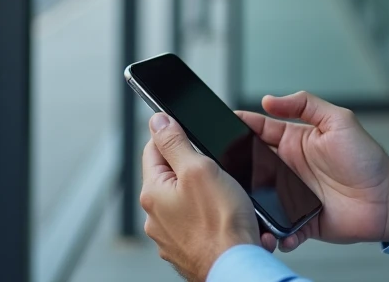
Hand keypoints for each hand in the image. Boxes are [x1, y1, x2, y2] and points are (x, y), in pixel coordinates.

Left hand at [140, 113, 264, 281]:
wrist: (236, 266)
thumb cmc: (221, 224)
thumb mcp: (199, 169)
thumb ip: (175, 142)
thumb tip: (157, 121)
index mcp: (153, 192)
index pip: (153, 149)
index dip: (174, 136)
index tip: (192, 136)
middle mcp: (155, 216)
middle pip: (171, 175)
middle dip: (194, 168)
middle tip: (218, 173)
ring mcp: (170, 236)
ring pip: (186, 200)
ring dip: (204, 195)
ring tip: (226, 200)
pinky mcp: (186, 249)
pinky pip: (197, 223)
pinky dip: (211, 218)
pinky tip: (226, 219)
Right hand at [238, 91, 388, 252]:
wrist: (386, 199)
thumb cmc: (367, 158)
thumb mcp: (339, 120)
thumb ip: (306, 104)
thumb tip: (270, 99)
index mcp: (295, 141)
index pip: (259, 130)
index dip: (239, 127)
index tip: (220, 127)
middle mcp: (290, 168)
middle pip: (251, 166)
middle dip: (236, 167)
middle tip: (225, 170)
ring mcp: (293, 195)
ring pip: (260, 199)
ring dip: (252, 202)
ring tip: (245, 204)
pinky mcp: (301, 221)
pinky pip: (280, 228)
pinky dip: (276, 231)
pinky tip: (279, 231)